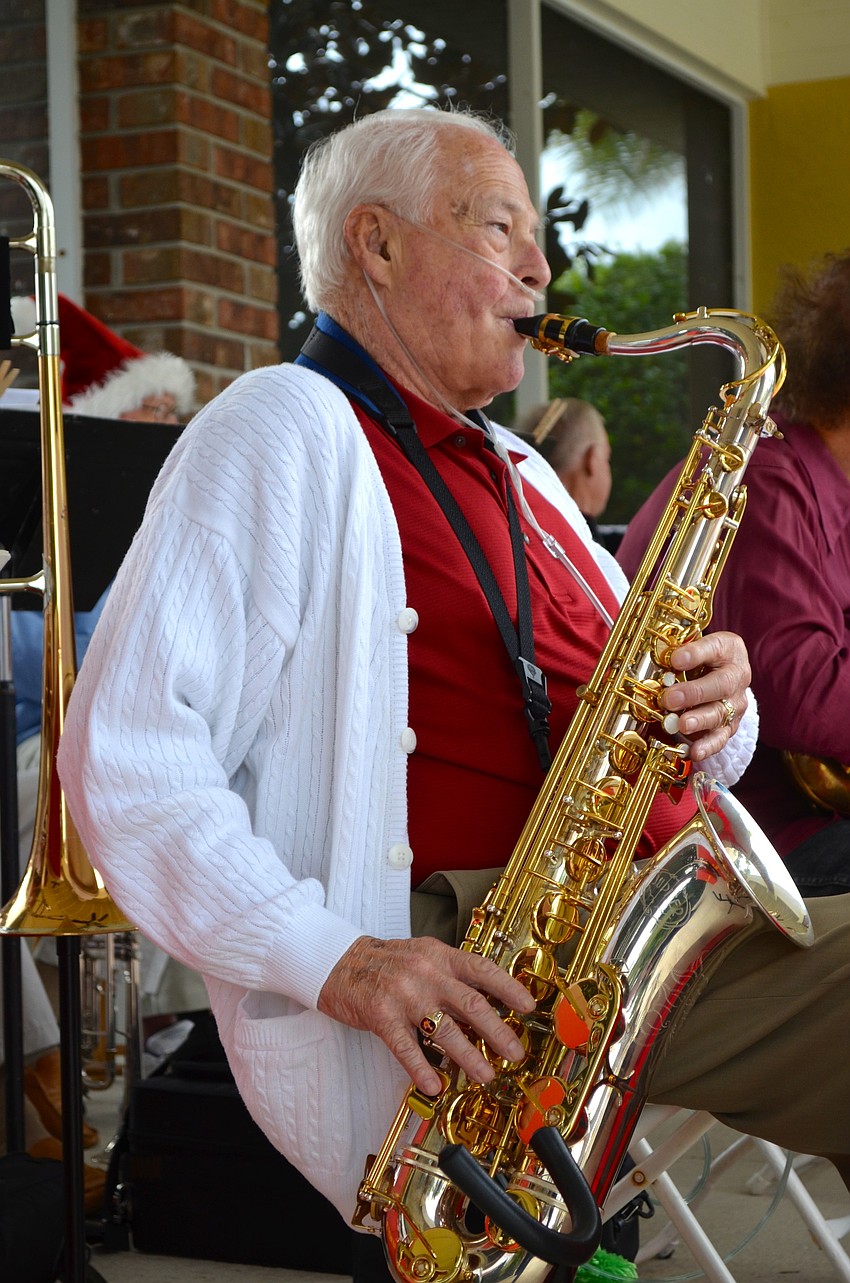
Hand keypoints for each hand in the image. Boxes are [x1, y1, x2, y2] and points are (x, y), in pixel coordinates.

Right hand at [317, 934, 534, 1094]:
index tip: (529, 1007)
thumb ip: (452, 974)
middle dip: (498, 1031)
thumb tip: (490, 1004)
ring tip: (485, 1075)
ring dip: (468, 1056)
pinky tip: (434, 1086)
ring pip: (443, 1029)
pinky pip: (405, 1047)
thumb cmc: (388, 963)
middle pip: (471, 1004)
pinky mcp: (381, 1016)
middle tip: (515, 1053)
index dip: (509, 988)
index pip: (482, 970)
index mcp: (440, 956)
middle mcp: (426, 973)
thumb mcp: (424, 956)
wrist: (340, 962)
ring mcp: (404, 994)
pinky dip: (421, 1069)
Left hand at [660, 630, 750, 762]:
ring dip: (699, 720)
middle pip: (721, 685)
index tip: (675, 659)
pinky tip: (694, 751)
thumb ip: (678, 651)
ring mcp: (735, 703)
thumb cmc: (704, 657)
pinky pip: (720, 738)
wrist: (725, 674)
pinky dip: (707, 746)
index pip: (714, 648)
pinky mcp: (730, 725)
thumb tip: (656, 658)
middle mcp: (737, 676)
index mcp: (728, 649)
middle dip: (694, 693)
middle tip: (670, 698)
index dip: (695, 653)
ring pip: (720, 713)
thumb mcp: (693, 646)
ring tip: (682, 724)